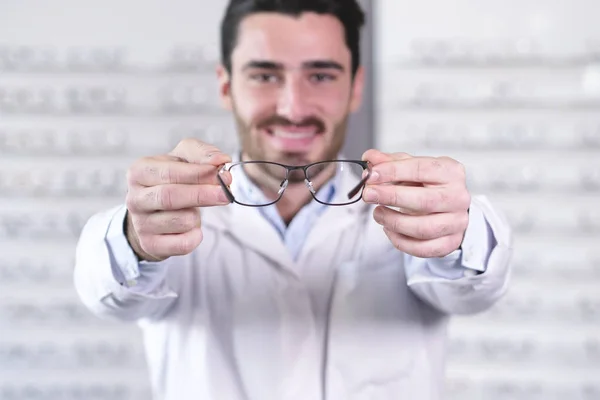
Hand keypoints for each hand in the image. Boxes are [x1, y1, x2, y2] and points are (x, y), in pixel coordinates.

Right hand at [124, 138, 231, 260]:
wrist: (154, 212)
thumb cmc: (172, 180)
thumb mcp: (183, 159)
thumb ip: (202, 154)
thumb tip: (221, 159)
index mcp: (139, 172)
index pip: (170, 173)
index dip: (199, 174)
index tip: (222, 175)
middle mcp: (135, 198)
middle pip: (171, 197)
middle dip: (203, 194)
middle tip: (226, 194)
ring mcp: (141, 224)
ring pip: (181, 221)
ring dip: (198, 216)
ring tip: (195, 210)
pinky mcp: (151, 244)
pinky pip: (183, 244)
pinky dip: (196, 236)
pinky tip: (192, 228)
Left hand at [361, 149, 470, 257]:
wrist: (449, 207)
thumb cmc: (428, 185)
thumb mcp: (411, 168)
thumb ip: (390, 162)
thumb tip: (369, 158)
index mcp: (450, 172)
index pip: (421, 169)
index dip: (393, 171)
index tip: (371, 175)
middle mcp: (458, 197)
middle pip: (424, 201)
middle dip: (391, 197)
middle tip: (368, 195)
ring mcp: (457, 222)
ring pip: (423, 228)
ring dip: (393, 222)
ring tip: (377, 213)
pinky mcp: (450, 242)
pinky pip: (422, 248)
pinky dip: (400, 241)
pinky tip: (388, 230)